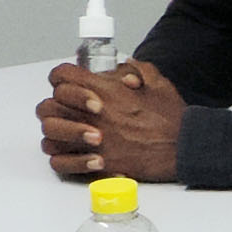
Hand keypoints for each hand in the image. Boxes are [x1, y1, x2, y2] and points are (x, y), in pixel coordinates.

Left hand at [41, 61, 182, 182]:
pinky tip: (74, 155)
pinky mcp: (97, 164)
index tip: (69, 84)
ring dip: (56, 133)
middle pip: (48, 105)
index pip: (62, 76)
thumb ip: (137, 69)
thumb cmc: (171, 118)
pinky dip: (62, 159)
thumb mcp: (157, 82)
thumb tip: (124, 67)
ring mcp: (92, 141)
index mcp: (104, 90)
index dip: (62, 78)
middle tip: (66, 110)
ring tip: (69, 134)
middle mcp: (93, 114)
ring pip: (50, 135)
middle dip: (55, 106)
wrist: (183, 148)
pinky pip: (60, 162)